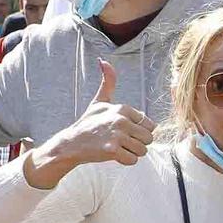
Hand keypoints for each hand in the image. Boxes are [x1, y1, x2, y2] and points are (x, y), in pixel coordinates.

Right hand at [23, 60, 151, 187]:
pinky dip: (125, 161)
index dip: (139, 131)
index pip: (149, 125)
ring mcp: (117, 135)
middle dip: (138, 143)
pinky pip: (133, 160)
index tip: (124, 131)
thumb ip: (108, 82)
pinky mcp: (112, 150)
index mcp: (122, 108)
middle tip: (122, 142)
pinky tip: (114, 155)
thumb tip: (104, 61)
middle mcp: (121, 120)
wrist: (72, 143)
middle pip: (148, 138)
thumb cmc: (88, 124)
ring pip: (142, 150)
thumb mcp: (99, 101)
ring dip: (132, 153)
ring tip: (118, 148)